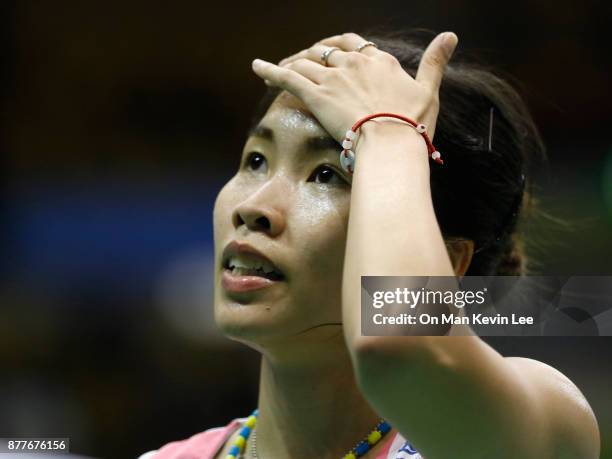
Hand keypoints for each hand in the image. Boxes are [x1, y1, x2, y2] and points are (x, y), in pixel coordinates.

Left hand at [251, 32, 457, 142]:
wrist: (391, 143)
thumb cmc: (412, 123)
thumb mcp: (429, 89)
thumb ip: (435, 62)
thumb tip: (451, 36)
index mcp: (379, 61)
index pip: (353, 45)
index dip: (339, 48)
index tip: (331, 54)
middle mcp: (354, 63)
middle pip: (325, 50)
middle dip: (312, 53)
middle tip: (301, 61)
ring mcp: (333, 77)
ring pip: (305, 61)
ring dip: (290, 63)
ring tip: (277, 69)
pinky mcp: (316, 94)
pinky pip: (287, 77)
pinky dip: (270, 71)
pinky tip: (256, 67)